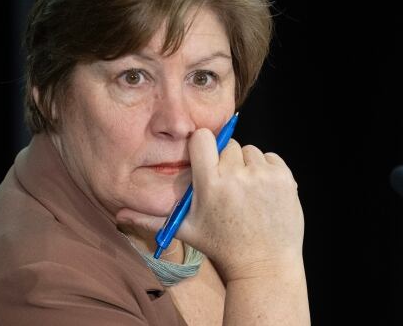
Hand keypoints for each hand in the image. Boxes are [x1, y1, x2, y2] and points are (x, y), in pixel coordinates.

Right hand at [116, 128, 304, 281]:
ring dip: (246, 165)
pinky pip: (270, 158)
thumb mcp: (185, 231)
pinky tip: (260, 193)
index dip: (202, 145)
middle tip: (226, 185)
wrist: (264, 264)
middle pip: (227, 144)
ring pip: (250, 151)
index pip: (202, 138)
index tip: (204, 157)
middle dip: (225, 160)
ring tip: (244, 191)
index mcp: (210, 184)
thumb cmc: (221, 247)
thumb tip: (117, 213)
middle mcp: (237, 176)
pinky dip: (266, 170)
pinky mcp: (285, 179)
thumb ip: (151, 218)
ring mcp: (263, 177)